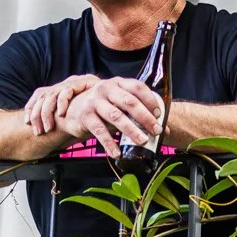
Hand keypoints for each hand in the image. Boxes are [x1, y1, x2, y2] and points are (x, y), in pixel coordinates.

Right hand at [25, 75, 161, 151]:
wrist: (72, 110)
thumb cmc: (102, 108)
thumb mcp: (118, 105)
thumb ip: (137, 114)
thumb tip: (164, 130)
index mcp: (118, 83)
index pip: (137, 87)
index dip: (150, 100)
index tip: (159, 114)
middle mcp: (106, 89)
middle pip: (129, 102)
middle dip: (145, 117)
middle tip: (156, 130)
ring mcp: (95, 102)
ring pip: (116, 116)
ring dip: (131, 130)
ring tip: (143, 141)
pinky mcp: (85, 116)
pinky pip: (100, 131)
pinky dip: (110, 143)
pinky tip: (117, 153)